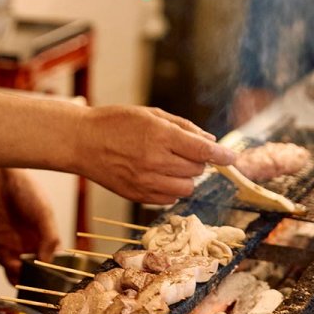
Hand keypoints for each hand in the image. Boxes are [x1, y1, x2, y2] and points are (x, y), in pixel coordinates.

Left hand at [0, 166, 60, 284]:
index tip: (61, 280)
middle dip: (42, 280)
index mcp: (47, 234)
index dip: (59, 270)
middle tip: (44, 288)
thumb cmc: (25, 189)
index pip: (56, 259)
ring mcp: (15, 247)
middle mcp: (32, 243)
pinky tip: (18, 274)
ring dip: (27, 281)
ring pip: (24, 274)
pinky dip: (14, 276)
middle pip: (40, 270)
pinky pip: (8, 269)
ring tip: (31, 285)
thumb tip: (48, 262)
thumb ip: (50, 237)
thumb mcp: (44, 212)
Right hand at [76, 106, 235, 204]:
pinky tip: (159, 175)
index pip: (202, 151)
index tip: (232, 158)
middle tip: (182, 150)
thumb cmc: (115, 122)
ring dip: (186, 176)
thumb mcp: (151, 114)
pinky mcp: (138, 196)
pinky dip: (172, 188)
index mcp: (160, 136)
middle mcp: (155, 161)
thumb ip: (184, 127)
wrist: (81, 142)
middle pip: (197, 170)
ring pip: (186, 187)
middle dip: (198, 161)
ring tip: (170, 163)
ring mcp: (146, 181)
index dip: (222, 156)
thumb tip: (210, 143)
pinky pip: (170, 198)